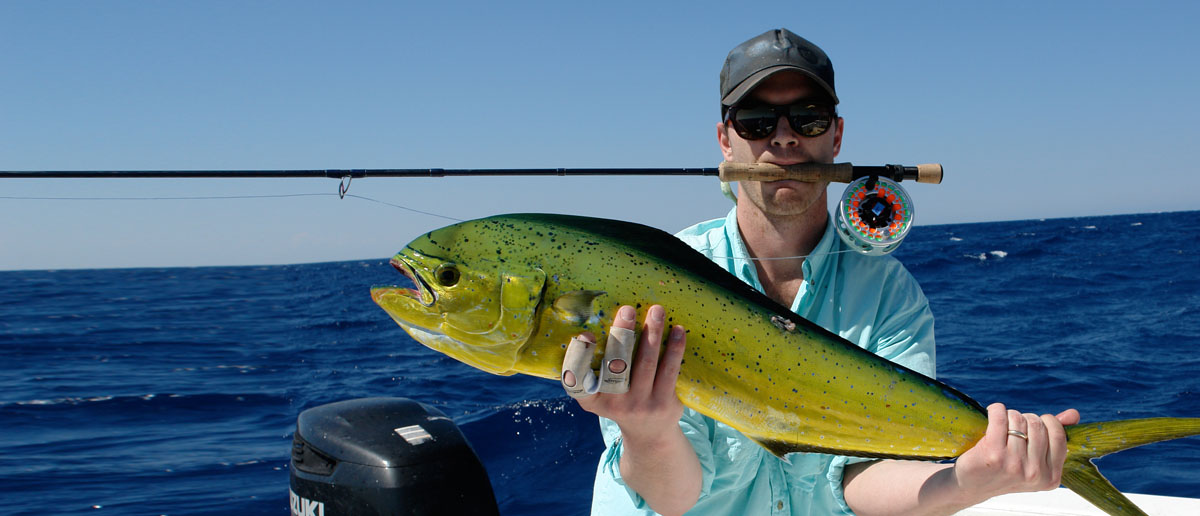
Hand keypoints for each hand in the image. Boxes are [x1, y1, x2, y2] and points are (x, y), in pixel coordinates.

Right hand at [570, 305, 686, 442]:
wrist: (650, 435)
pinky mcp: (664, 403)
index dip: (579, 357)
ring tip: (657, 310)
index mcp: (593, 400)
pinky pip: (669, 371)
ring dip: (652, 334)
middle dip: (622, 334)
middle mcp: (615, 404)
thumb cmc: (622, 403)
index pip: (579, 380)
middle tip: (628, 309)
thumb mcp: (602, 395)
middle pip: (617, 364)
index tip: (586, 334)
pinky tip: (678, 331)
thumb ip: (596, 369)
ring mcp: (641, 405)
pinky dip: (674, 349)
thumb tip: (599, 324)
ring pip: (646, 363)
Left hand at [952, 403, 1080, 499]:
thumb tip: (1073, 414)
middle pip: (1037, 424)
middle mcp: (1034, 473)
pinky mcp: (993, 453)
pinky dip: (996, 409)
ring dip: (1009, 416)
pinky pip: (1000, 416)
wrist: (971, 484)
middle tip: (1014, 429)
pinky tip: (991, 414)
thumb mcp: (1034, 460)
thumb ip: (1056, 438)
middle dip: (1025, 419)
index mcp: (1051, 477)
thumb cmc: (1005, 468)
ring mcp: (1014, 464)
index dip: (1046, 422)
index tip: (1033, 427)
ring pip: (1018, 419)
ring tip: (1001, 428)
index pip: (1058, 435)